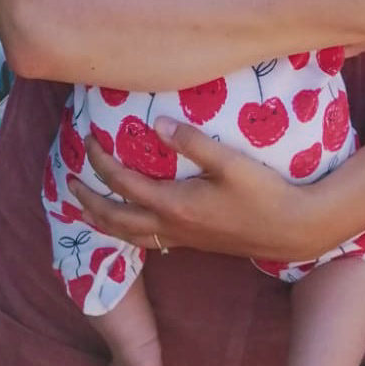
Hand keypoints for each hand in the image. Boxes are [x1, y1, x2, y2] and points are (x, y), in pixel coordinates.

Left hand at [67, 116, 331, 261]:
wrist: (295, 229)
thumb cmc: (265, 191)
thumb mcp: (231, 161)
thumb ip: (193, 141)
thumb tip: (157, 122)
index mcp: (175, 204)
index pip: (123, 182)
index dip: (101, 161)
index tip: (88, 138)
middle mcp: (173, 226)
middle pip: (115, 218)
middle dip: (88, 200)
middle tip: (69, 181)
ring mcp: (183, 238)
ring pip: (129, 234)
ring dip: (102, 220)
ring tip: (86, 207)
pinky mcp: (195, 242)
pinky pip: (148, 240)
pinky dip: (127, 230)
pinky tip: (130, 221)